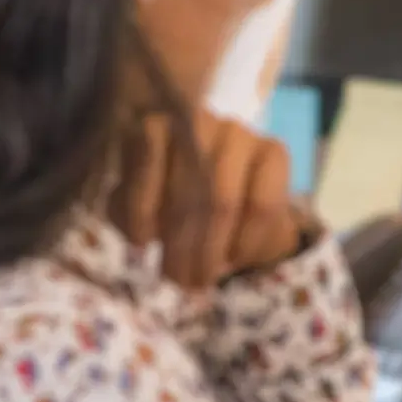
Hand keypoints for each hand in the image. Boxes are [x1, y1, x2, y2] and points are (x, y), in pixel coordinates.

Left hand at [110, 113, 308, 288]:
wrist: (227, 199)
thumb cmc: (169, 199)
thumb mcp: (134, 205)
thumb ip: (126, 210)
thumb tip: (145, 235)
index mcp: (157, 126)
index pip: (146, 160)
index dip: (142, 207)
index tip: (142, 245)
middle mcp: (200, 121)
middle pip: (186, 189)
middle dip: (179, 243)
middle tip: (176, 279)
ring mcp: (240, 133)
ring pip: (223, 200)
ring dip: (210, 248)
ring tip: (200, 278)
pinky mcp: (275, 151)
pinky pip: (263, 205)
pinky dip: (246, 241)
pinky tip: (234, 259)